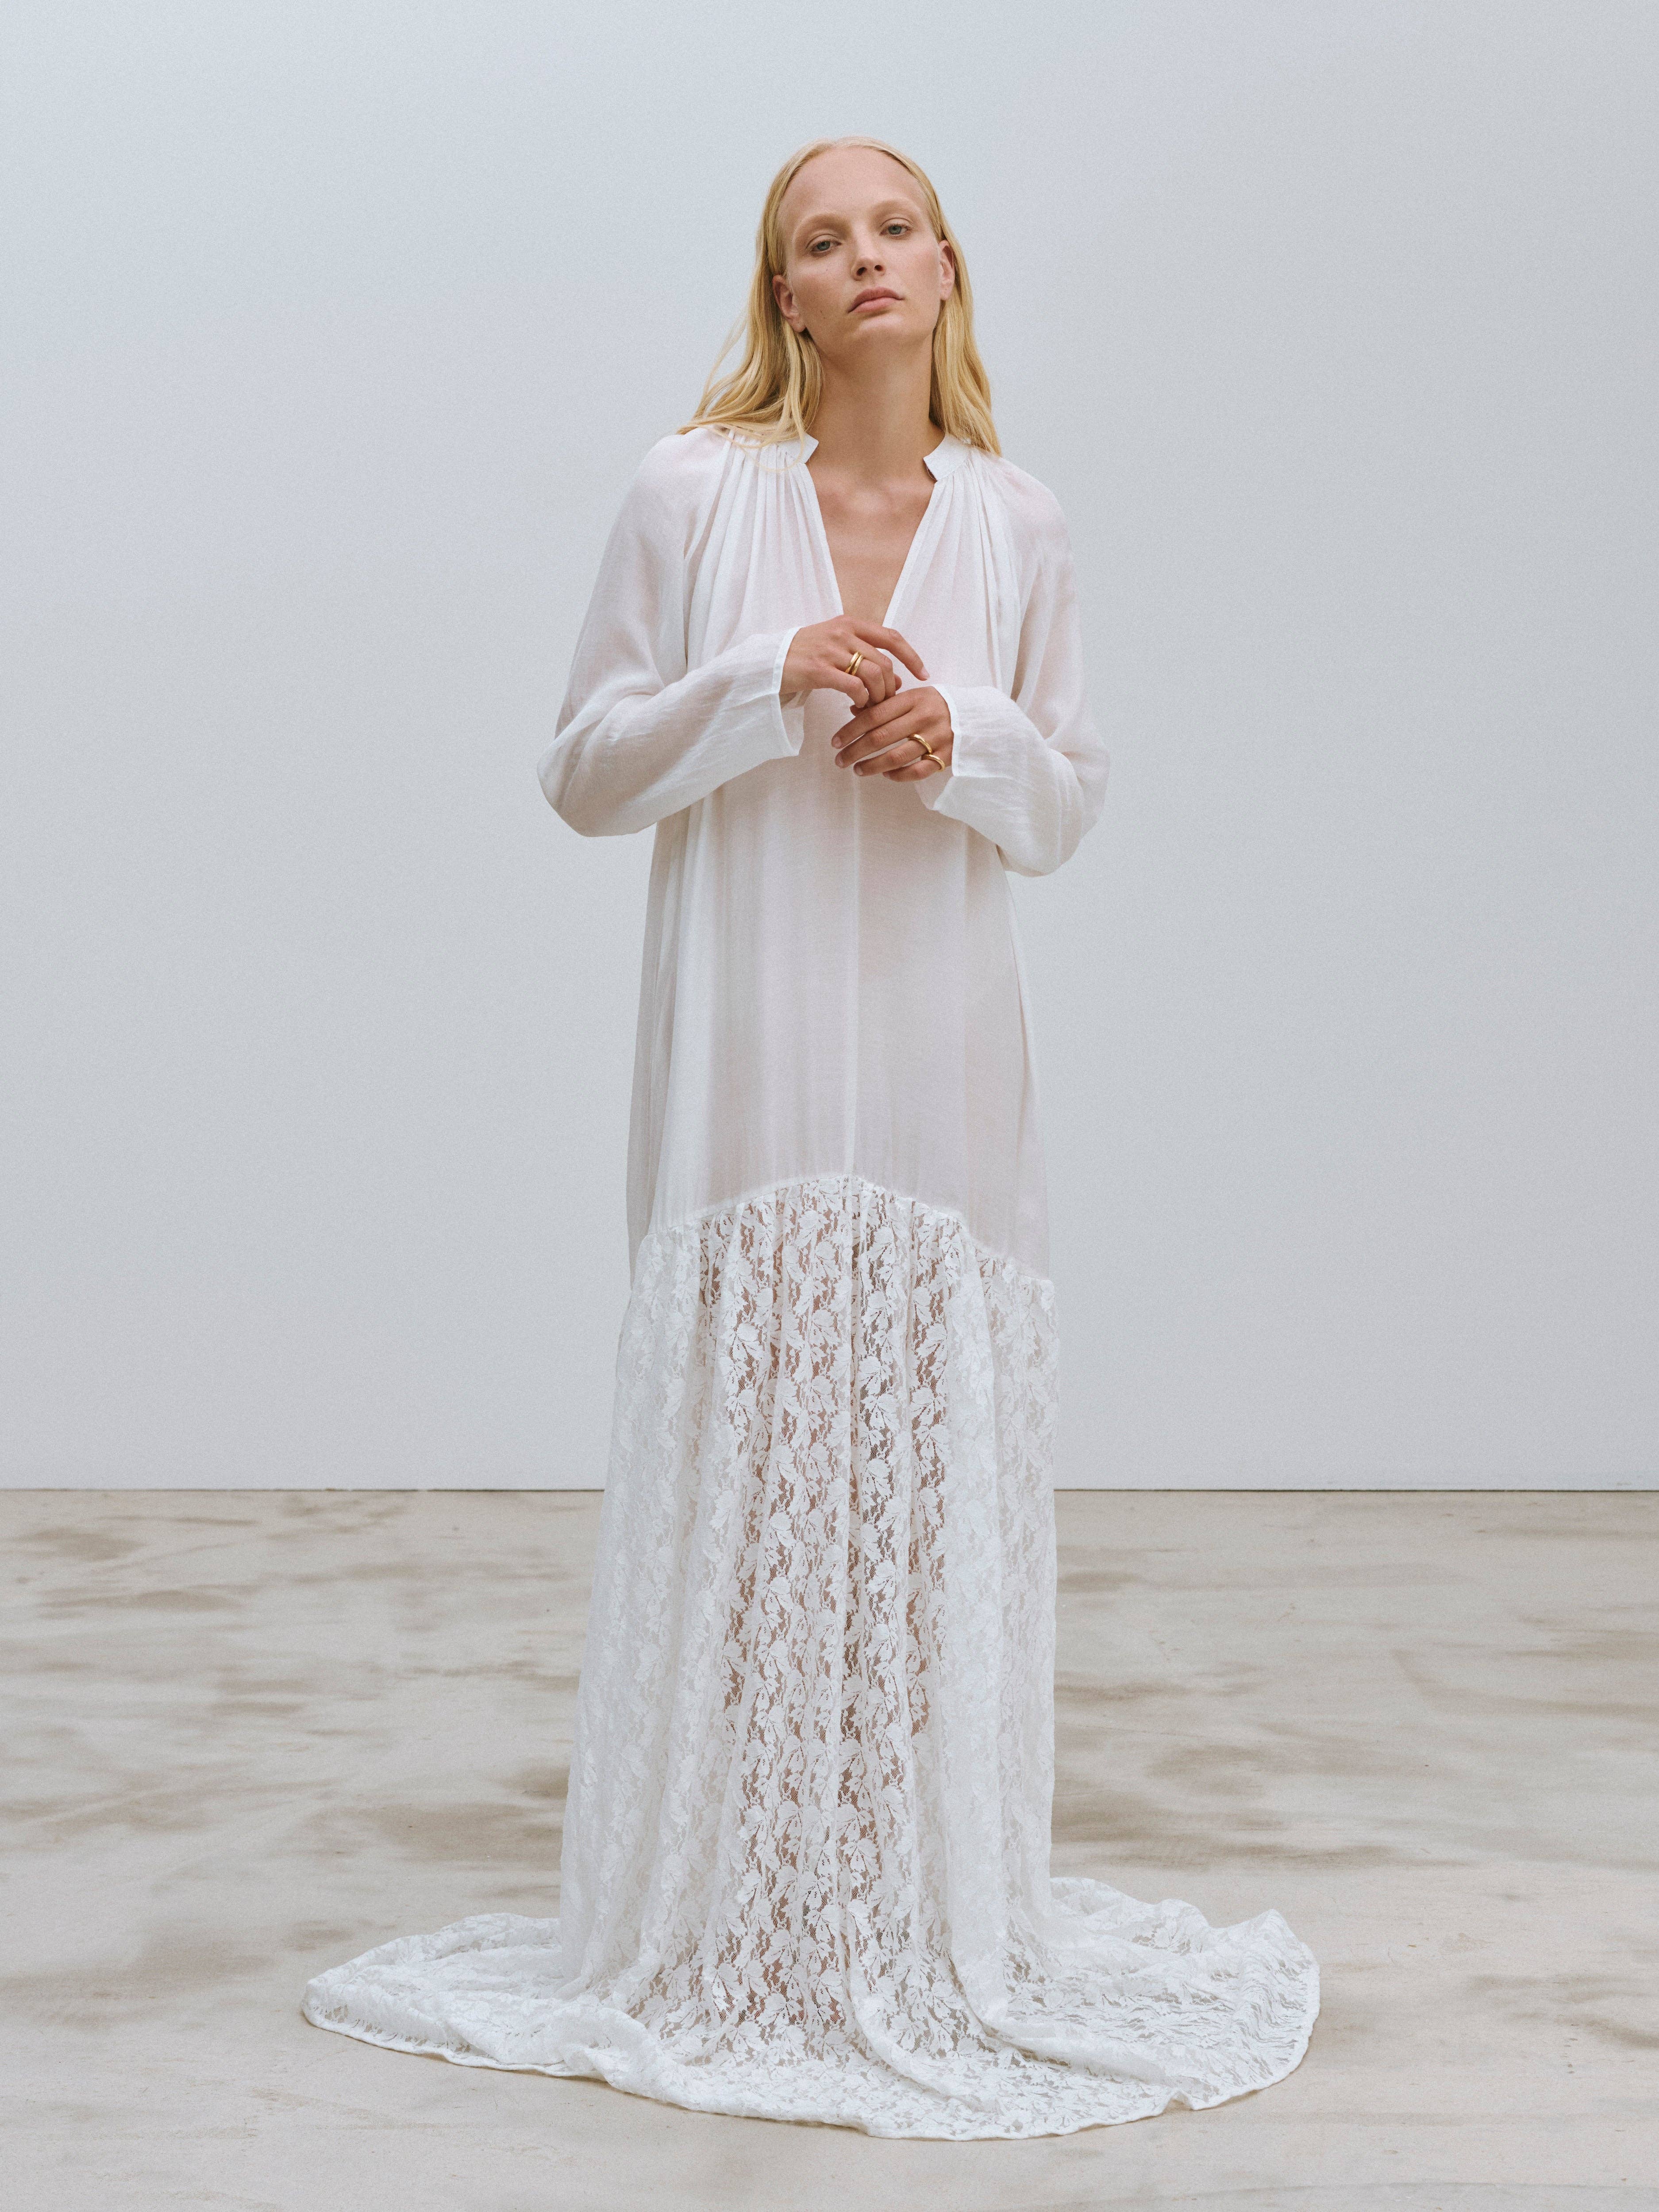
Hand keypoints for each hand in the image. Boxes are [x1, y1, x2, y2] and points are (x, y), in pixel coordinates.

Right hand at [781, 617, 927, 711]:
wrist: (770, 662)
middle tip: (884, 703)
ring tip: (869, 706)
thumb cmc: (806, 656)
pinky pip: (853, 687)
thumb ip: (866, 659)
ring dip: (877, 696)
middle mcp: (843, 632)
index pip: (891, 637)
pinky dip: (861, 700)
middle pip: (883, 662)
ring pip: (872, 675)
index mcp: (850, 623)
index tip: (924, 674)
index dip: (912, 656)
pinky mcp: (819, 670)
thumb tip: (898, 679)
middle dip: (890, 687)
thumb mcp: (838, 650)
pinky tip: (855, 706)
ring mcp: (830, 650)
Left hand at [834, 685, 952, 779]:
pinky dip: (898, 775)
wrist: (975, 716)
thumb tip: (852, 710)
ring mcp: (936, 738)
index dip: (850, 729)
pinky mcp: (946, 756)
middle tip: (840, 760)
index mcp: (913, 698)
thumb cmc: (936, 706)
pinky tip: (886, 775)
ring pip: (896, 757)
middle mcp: (923, 717)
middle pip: (880, 737)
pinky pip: (916, 771)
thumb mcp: (913, 697)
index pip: (873, 715)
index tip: (835, 741)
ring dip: (872, 766)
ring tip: (858, 770)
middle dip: (855, 750)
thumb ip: (885, 704)